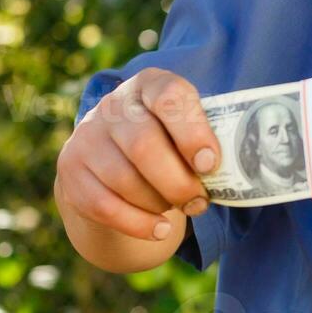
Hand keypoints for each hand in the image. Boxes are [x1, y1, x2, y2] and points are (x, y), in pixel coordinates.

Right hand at [56, 67, 219, 240]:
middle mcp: (113, 105)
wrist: (112, 157)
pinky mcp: (71, 169)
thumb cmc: (167, 140)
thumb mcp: (185, 125)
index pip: (170, 96)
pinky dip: (138, 224)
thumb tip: (240, 168)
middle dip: (178, 181)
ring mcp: (87, 136)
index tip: (210, 165)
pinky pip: (105, 205)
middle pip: (144, 144)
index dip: (192, 131)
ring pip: (124, 179)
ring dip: (160, 203)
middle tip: (199, 201)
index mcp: (150, 84)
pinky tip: (161, 229)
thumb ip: (208, 137)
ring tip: (180, 209)